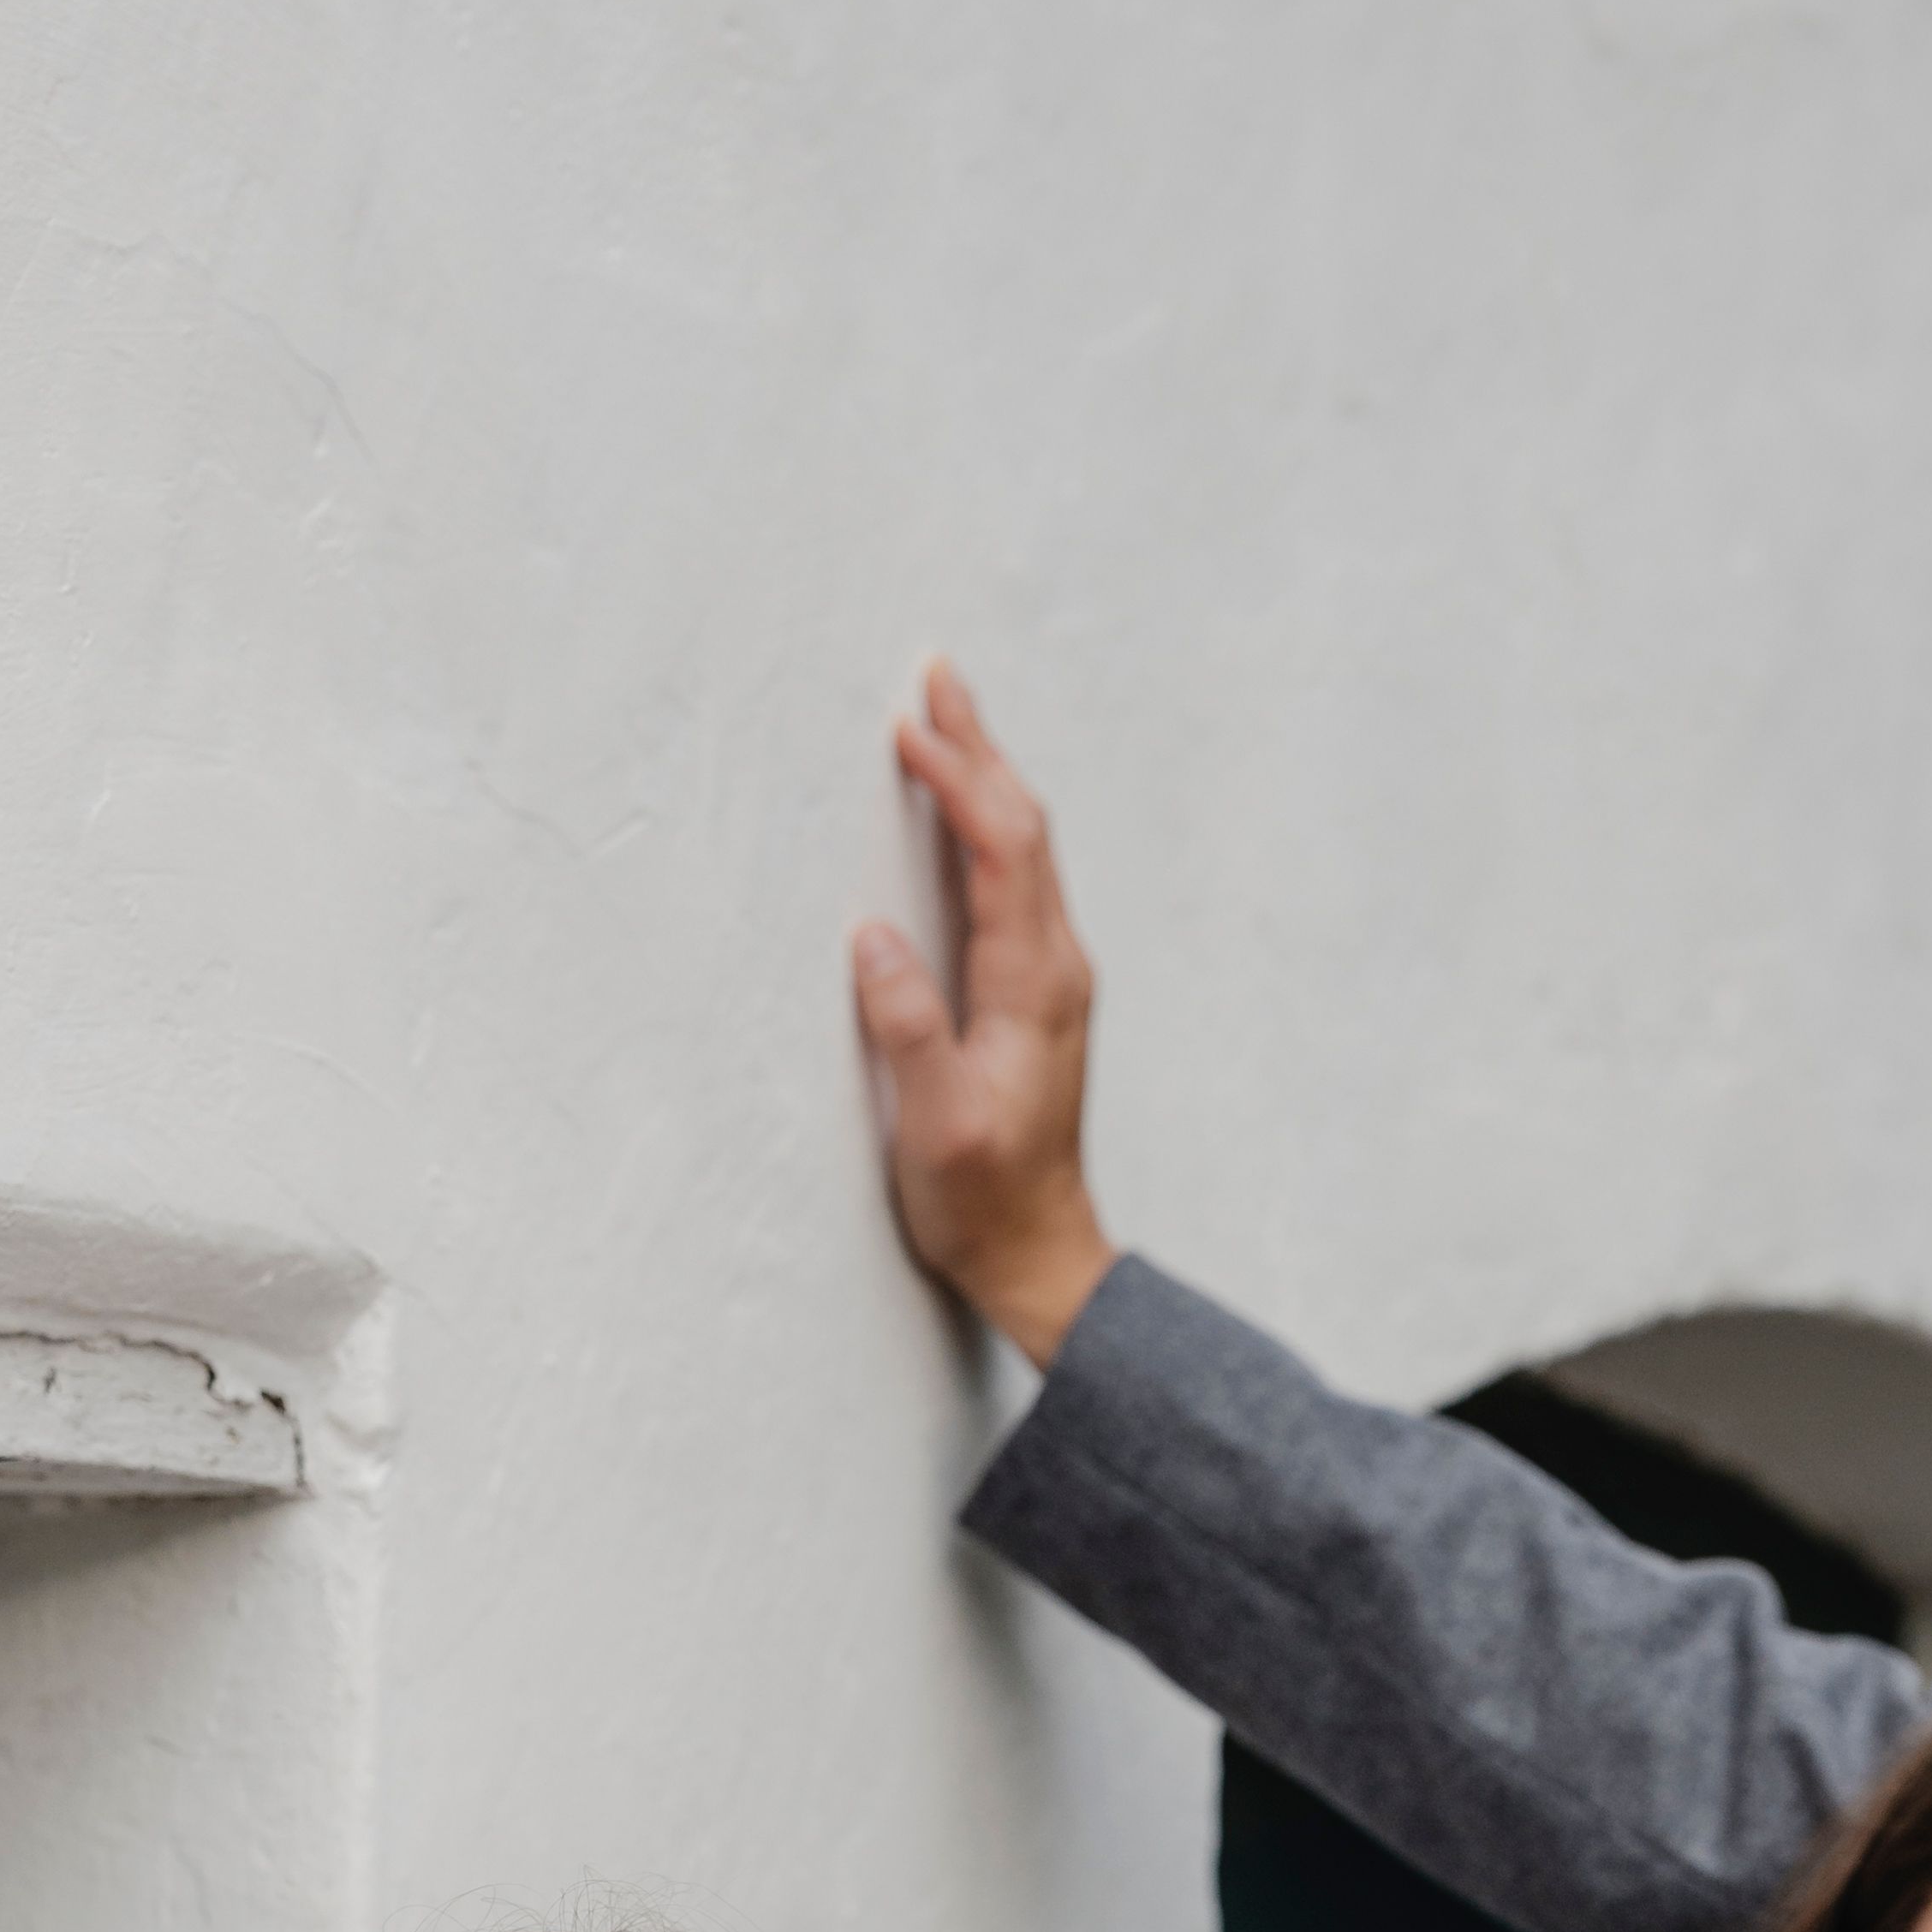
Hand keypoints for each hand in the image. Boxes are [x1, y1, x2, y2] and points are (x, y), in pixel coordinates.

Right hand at [855, 659, 1113, 1361]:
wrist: (1042, 1256)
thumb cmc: (985, 1201)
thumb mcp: (936, 1126)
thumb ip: (910, 1031)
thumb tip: (874, 941)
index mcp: (1033, 985)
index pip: (1003, 849)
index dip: (959, 781)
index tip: (910, 730)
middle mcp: (1057, 968)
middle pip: (1026, 827)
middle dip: (980, 747)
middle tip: (937, 676)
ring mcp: (1054, 979)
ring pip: (1028, 848)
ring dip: (989, 777)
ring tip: (946, 720)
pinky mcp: (1039, 995)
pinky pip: (1019, 881)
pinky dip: (991, 826)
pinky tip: (968, 813)